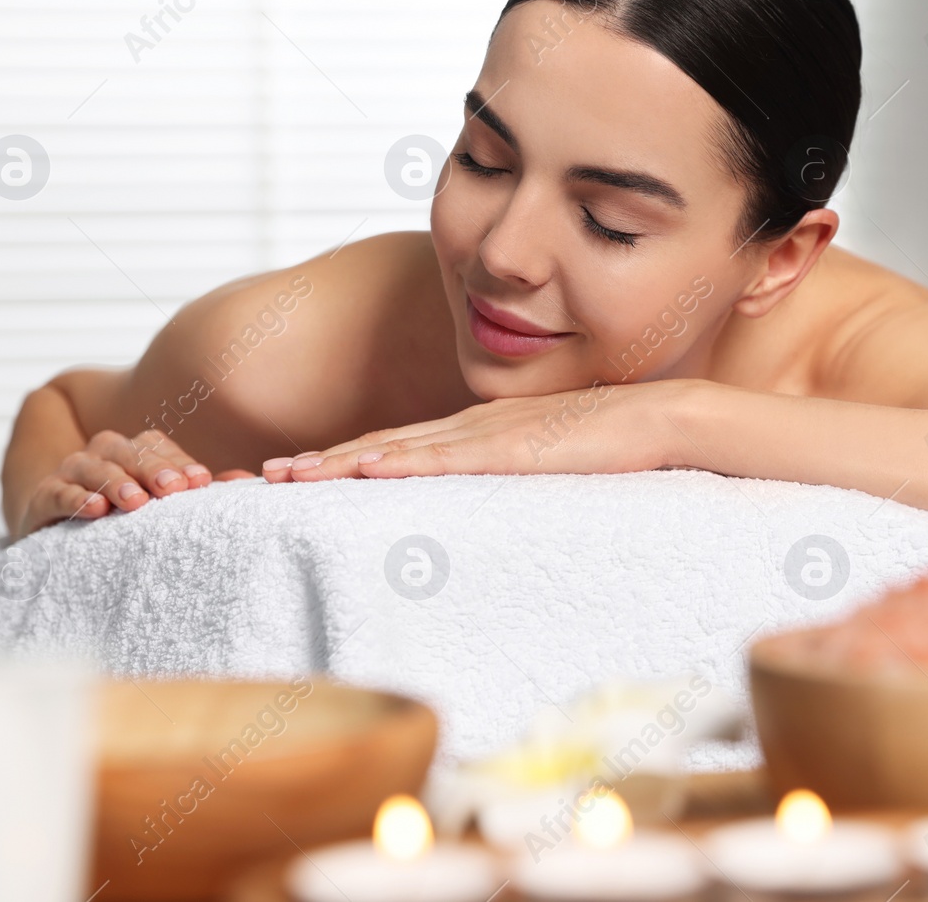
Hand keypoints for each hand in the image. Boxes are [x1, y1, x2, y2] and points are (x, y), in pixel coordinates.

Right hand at [13, 428, 240, 538]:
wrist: (59, 529)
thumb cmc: (121, 512)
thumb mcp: (157, 500)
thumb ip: (197, 488)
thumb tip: (246, 481)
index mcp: (133, 450)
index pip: (157, 447)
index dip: (179, 462)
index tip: (201, 483)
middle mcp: (102, 454)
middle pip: (128, 451)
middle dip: (153, 469)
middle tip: (173, 490)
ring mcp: (70, 473)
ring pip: (93, 466)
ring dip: (116, 481)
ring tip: (136, 502)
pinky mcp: (43, 497)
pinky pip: (57, 492)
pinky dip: (75, 498)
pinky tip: (94, 510)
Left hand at [259, 380, 691, 481]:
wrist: (663, 419)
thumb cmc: (617, 445)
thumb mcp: (549, 464)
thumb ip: (514, 477)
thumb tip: (488, 508)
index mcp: (479, 432)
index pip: (397, 448)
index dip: (345, 460)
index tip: (300, 476)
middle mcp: (471, 427)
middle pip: (381, 445)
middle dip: (321, 461)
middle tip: (264, 477)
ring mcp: (487, 435)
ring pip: (397, 450)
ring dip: (338, 464)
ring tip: (287, 477)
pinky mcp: (511, 450)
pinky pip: (443, 460)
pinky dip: (398, 465)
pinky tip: (362, 471)